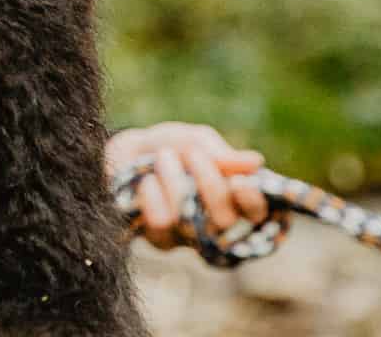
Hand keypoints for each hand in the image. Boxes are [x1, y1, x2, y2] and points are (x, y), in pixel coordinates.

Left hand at [107, 122, 270, 251]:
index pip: (257, 213)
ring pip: (192, 223)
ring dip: (176, 183)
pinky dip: (153, 196)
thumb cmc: (168, 147)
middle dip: (209, 184)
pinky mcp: (160, 240)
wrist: (124, 152)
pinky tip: (146, 181)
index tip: (239, 182)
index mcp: (234, 200)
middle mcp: (216, 225)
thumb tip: (255, 162)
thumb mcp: (194, 141)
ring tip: (163, 157)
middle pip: (226, 221)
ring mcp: (188, 237)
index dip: (252, 202)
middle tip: (192, 155)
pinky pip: (161, 225)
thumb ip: (220, 154)